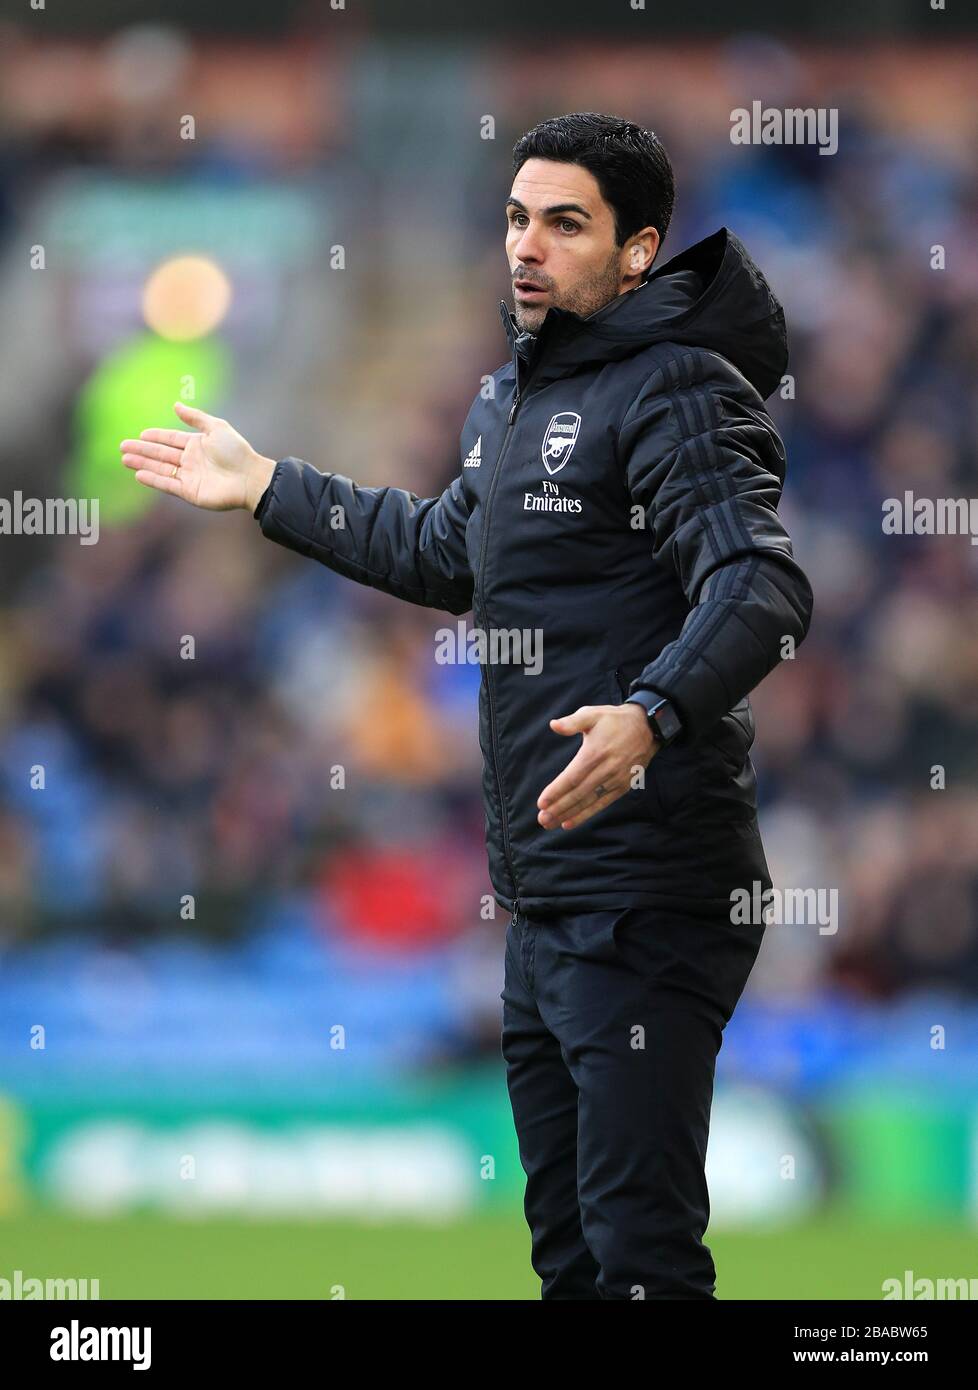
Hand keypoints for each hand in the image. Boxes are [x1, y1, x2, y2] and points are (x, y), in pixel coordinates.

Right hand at [120, 402, 276, 512]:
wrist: (249, 477)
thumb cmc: (237, 451)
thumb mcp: (216, 428)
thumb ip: (196, 417)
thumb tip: (176, 405)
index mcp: (197, 444)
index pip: (171, 439)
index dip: (156, 436)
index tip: (141, 434)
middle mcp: (191, 460)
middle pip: (161, 454)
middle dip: (142, 450)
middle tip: (122, 446)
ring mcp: (189, 476)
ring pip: (160, 469)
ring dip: (142, 463)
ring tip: (124, 459)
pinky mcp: (189, 492)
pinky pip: (167, 484)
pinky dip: (153, 479)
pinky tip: (138, 474)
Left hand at [537, 701, 657, 830]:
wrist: (647, 728)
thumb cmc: (614, 720)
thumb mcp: (593, 714)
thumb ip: (572, 722)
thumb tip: (553, 725)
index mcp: (596, 752)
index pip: (572, 777)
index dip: (557, 791)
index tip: (542, 802)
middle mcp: (606, 769)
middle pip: (579, 793)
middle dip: (559, 807)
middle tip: (542, 819)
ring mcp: (616, 780)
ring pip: (589, 801)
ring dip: (569, 814)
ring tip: (550, 823)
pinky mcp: (623, 786)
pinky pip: (602, 803)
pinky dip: (586, 814)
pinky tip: (570, 822)